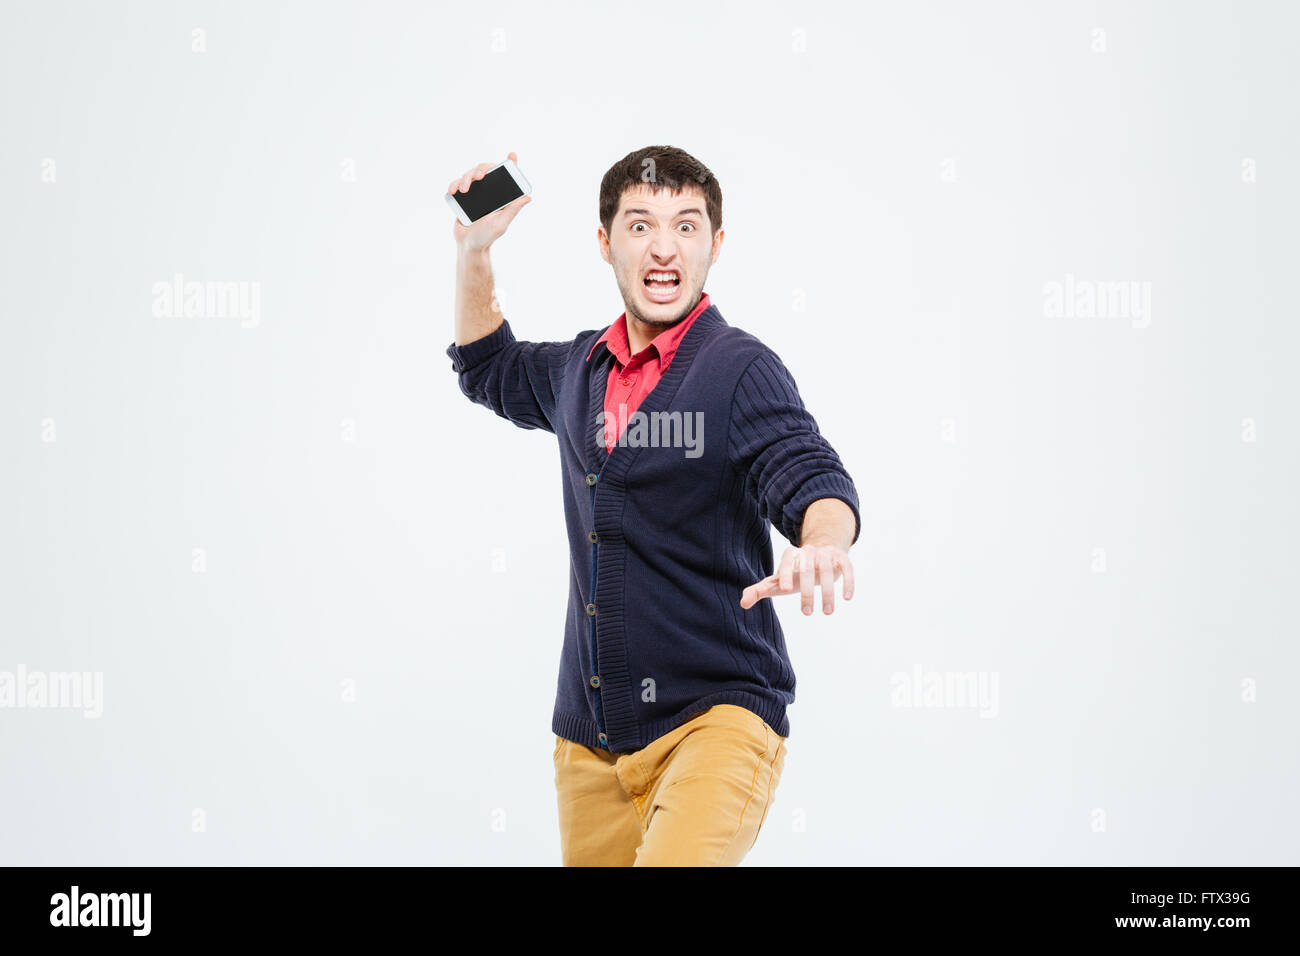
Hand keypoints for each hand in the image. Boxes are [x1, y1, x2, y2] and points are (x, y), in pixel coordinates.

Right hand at [449, 151, 531, 251]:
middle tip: (478, 177)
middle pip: (485, 170)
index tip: (512, 155)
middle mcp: (489, 192)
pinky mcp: (462, 197)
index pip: (506, 178)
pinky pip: (457, 184)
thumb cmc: (486, 236)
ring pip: (469, 175)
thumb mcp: (501, 223)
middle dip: (480, 169)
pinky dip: (454, 184)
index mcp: (500, 197)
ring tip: (463, 191)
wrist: (467, 244)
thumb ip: (512, 210)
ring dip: (465, 178)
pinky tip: (454, 191)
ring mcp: (475, 193)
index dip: (510, 164)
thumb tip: (528, 197)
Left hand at [739, 544, 854, 614]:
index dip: (785, 573)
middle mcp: (808, 552)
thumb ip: (760, 590)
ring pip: (828, 570)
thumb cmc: (795, 573)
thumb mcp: (777, 581)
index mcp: (791, 555)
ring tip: (827, 612)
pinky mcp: (842, 558)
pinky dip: (848, 582)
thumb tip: (742, 603)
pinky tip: (846, 598)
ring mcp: (826, 554)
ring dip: (828, 592)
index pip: (787, 561)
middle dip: (807, 591)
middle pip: (808, 569)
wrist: (820, 555)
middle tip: (807, 613)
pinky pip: (847, 568)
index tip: (785, 589)